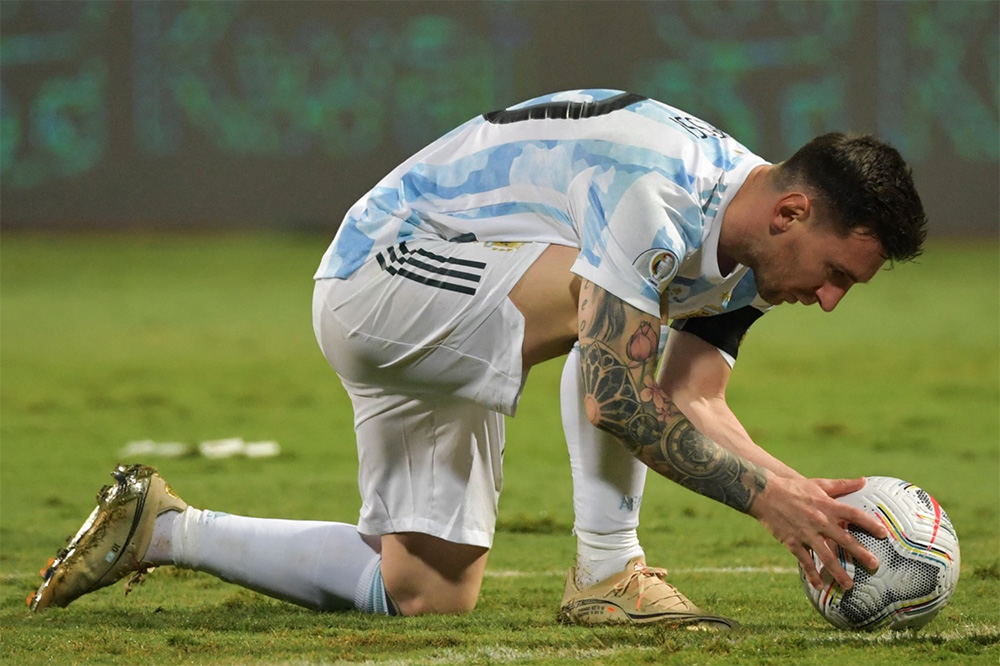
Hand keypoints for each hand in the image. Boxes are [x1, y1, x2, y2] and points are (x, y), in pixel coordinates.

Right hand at [749, 475, 888, 589]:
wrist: (764, 493)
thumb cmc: (792, 488)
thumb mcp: (818, 484)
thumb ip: (842, 485)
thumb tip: (864, 480)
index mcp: (828, 506)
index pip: (854, 515)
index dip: (870, 524)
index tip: (884, 534)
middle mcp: (820, 521)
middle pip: (845, 540)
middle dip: (861, 554)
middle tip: (875, 566)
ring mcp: (806, 533)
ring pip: (826, 556)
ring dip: (839, 572)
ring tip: (850, 585)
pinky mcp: (792, 542)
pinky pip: (805, 561)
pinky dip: (812, 574)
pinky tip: (819, 585)